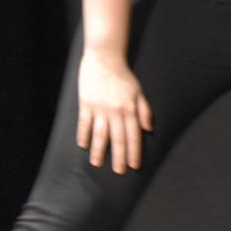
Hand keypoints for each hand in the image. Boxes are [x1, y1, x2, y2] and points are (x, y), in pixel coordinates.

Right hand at [76, 49, 151, 174]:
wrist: (104, 58)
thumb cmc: (123, 75)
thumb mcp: (138, 92)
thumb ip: (144, 111)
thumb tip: (148, 129)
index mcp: (130, 110)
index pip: (133, 136)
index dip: (134, 152)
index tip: (133, 165)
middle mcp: (116, 111)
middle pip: (118, 139)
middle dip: (119, 157)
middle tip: (118, 171)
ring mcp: (100, 108)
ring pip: (100, 134)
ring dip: (99, 151)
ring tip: (97, 163)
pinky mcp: (86, 103)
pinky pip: (84, 123)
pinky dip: (84, 135)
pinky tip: (83, 145)